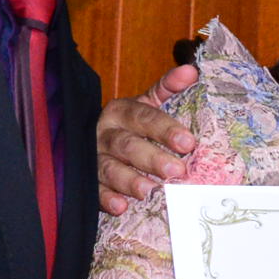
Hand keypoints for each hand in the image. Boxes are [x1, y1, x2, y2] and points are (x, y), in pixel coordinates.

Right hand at [98, 62, 200, 212]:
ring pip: (109, 168)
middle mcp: (105, 133)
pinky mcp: (87, 181)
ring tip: (150, 190)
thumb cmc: (132, 125)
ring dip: (129, 180)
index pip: (144, 117)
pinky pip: (94, 191)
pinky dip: (106, 199)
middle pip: (127, 145)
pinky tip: (121, 207)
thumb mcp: (147, 104)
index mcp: (121, 111)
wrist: (96, 141)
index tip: (188, 142)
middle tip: (177, 171)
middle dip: (152, 158)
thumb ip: (168, 88)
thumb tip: (191, 71)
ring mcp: (94, 158)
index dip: (165, 129)